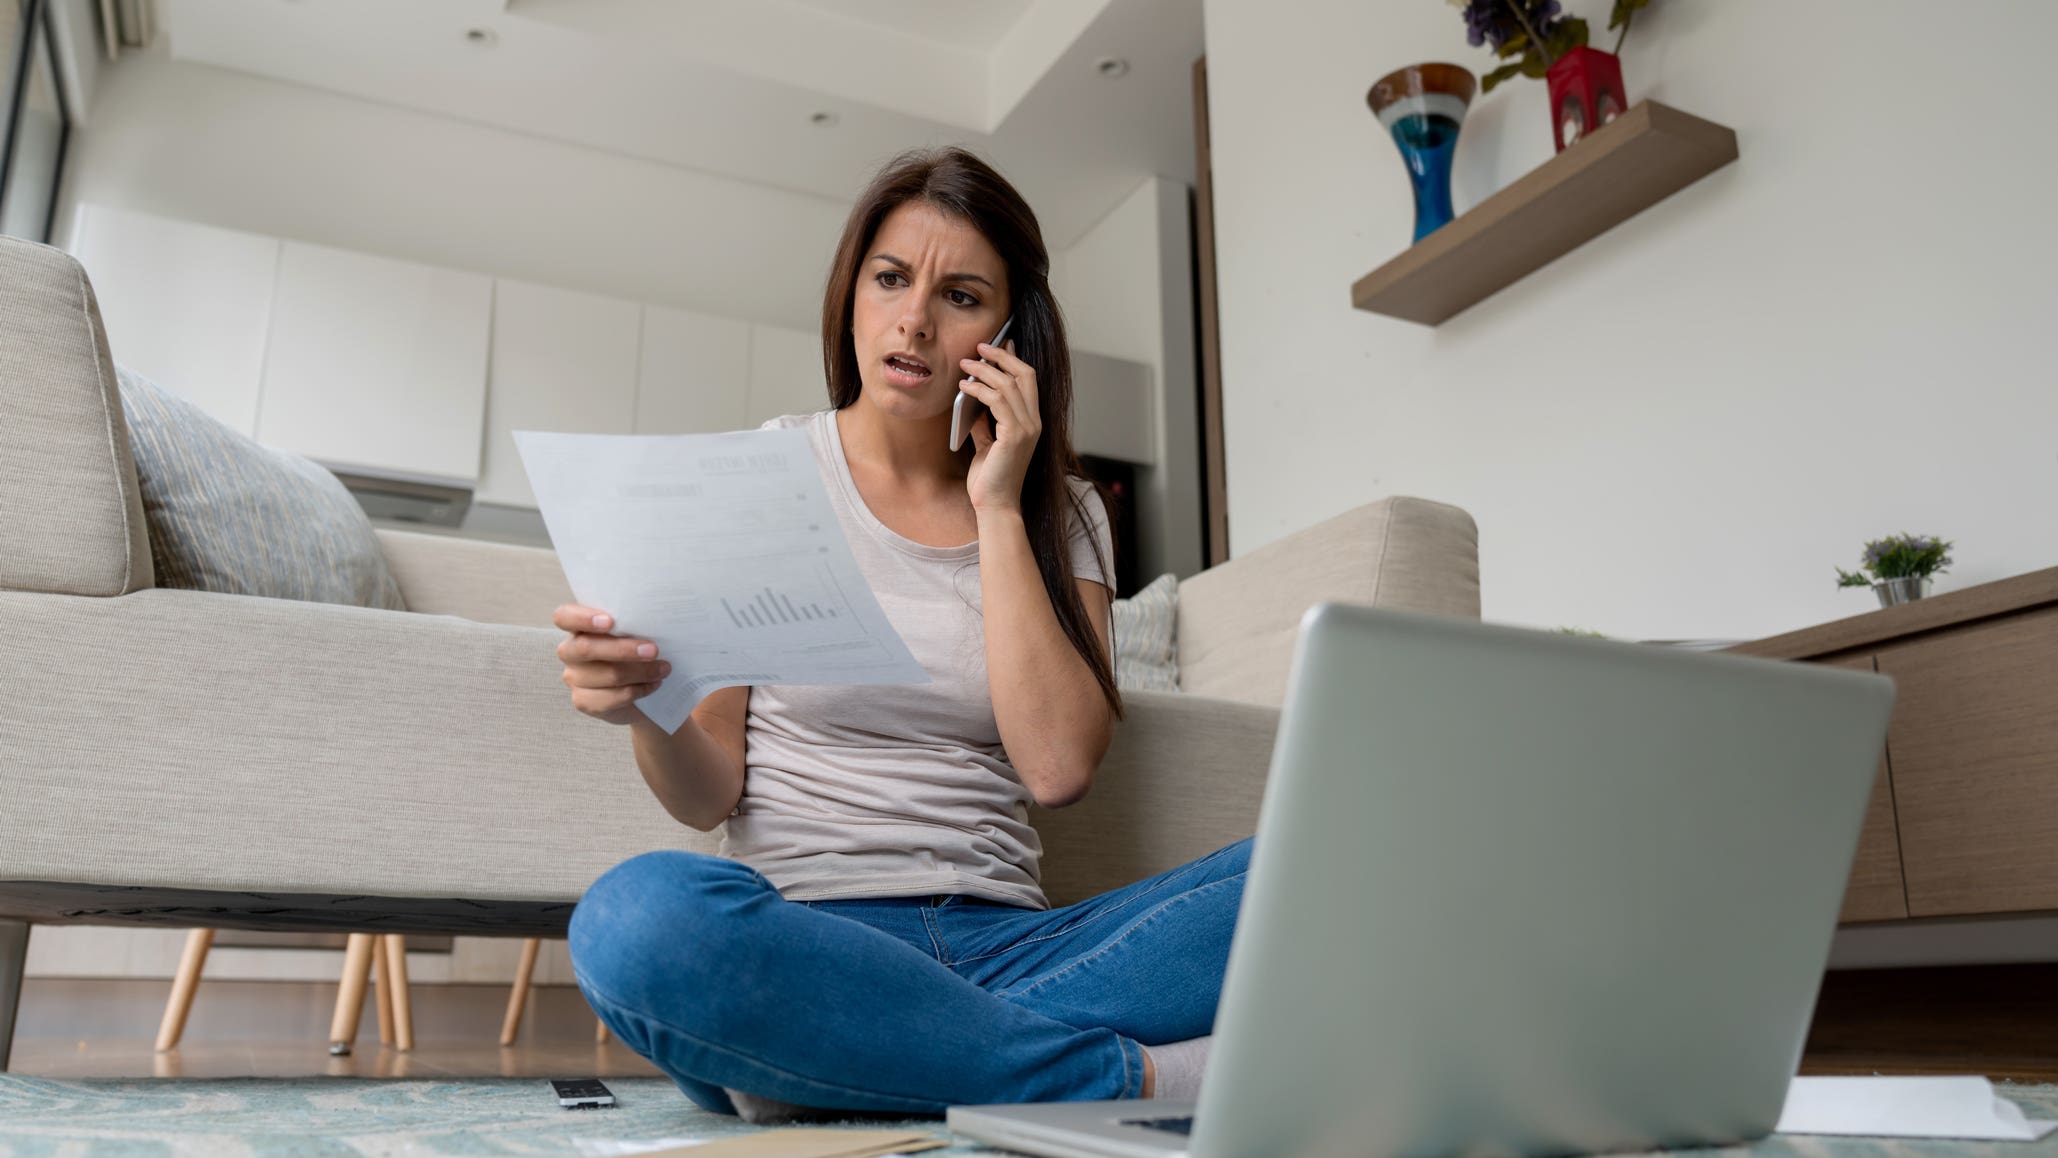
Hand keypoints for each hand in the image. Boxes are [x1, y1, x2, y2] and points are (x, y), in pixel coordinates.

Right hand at [553, 604, 670, 725]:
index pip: (563, 617)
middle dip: (623, 649)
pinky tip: (653, 684)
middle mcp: (570, 651)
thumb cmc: (635, 651)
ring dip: (641, 672)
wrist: (640, 688)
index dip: (582, 618)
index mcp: (578, 627)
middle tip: (653, 650)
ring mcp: (574, 677)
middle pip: (585, 648)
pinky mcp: (583, 701)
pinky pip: (611, 698)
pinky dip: (638, 690)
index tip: (610, 622)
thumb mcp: (634, 633)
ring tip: (663, 669)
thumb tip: (654, 620)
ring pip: (606, 675)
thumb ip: (632, 625)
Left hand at [962, 338, 1041, 512]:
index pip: (1029, 380)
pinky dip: (979, 389)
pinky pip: (997, 401)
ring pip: (1008, 384)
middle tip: (979, 346)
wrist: (995, 506)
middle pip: (1024, 374)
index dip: (1014, 358)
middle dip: (1001, 355)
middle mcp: (1035, 422)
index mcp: (1032, 422)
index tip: (998, 343)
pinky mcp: (1015, 436)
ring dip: (984, 370)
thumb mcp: (987, 442)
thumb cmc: (990, 478)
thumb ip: (985, 421)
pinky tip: (964, 386)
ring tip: (964, 365)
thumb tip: (974, 397)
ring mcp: (1027, 428)